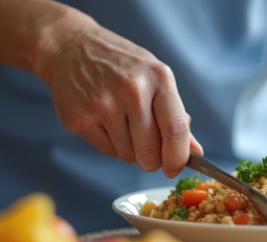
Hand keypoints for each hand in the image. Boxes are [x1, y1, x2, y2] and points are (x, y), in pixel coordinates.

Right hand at [35, 13, 201, 177]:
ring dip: (129, 150)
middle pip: (150, 151)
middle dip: (152, 161)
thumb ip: (175, 115)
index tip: (175, 168)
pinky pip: (107, 150)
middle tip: (149, 154)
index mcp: (158, 79)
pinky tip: (104, 121)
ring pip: (128, 155)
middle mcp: (132, 90)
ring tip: (122, 123)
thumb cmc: (122, 66)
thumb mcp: (155, 78)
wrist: (71, 48)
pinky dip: (110, 144)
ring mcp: (103, 104)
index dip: (178, 157)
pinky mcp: (80, 117)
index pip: (176, 129)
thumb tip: (195, 153)